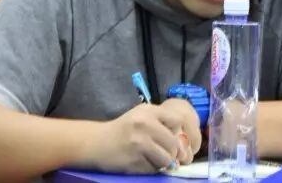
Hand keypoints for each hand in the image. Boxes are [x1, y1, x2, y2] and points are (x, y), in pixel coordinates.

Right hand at [78, 101, 198, 173]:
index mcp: (149, 111)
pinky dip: (153, 169)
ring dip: (165, 163)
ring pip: (167, 159)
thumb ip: (163, 123)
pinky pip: (154, 169)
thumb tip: (185, 144)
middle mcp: (145, 124)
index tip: (175, 140)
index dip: (180, 133)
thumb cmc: (124, 129)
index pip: (178, 121)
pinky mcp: (133, 160)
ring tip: (156, 160)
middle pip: (174, 144)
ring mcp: (139, 142)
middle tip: (171, 157)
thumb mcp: (143, 116)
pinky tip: (144, 163)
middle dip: (175, 154)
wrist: (96, 142)